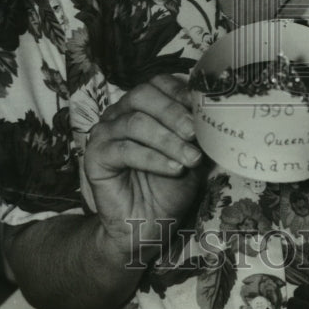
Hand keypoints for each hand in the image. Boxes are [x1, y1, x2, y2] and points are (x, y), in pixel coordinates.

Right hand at [84, 74, 203, 261]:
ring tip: (191, 159)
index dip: (180, 92)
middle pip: (143, 95)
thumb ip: (197, 131)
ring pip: (136, 123)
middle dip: (174, 113)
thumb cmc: (170, 186)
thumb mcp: (191, 153)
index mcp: (142, 104)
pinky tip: (174, 169)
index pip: (158, 83)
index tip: (202, 110)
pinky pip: (125, 150)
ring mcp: (105, 132)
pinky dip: (154, 158)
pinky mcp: (95, 155)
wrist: (149, 225)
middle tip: (195, 133)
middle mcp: (120, 112)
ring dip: (168, 140)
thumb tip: (213, 112)